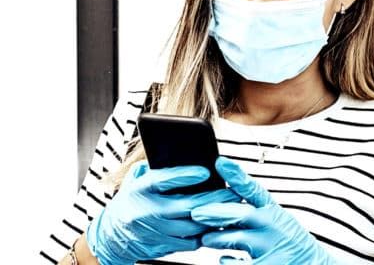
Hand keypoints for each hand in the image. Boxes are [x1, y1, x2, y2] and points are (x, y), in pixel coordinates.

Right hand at [86, 160, 239, 264]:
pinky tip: (217, 224)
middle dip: (215, 198)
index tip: (206, 171)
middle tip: (234, 190)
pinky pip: (191, 242)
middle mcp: (148, 211)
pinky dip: (206, 234)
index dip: (186, 175)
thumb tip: (179, 153)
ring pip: (194, 226)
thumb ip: (154, 167)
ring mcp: (156, 231)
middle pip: (188, 205)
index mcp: (140, 190)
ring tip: (232, 207)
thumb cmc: (130, 202)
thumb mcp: (135, 181)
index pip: (163, 180)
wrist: (111, 237)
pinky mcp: (163, 247)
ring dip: (215, 217)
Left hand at [191, 157, 341, 263]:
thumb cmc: (289, 243)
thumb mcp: (276, 220)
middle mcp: (273, 225)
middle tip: (196, 212)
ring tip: (205, 239)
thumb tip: (217, 206)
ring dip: (218, 238)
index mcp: (273, 210)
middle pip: (242, 213)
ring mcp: (272, 246)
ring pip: (238, 239)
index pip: (254, 189)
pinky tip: (223, 260)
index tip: (220, 163)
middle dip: (217, 211)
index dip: (237, 175)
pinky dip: (230, 262)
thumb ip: (251, 212)